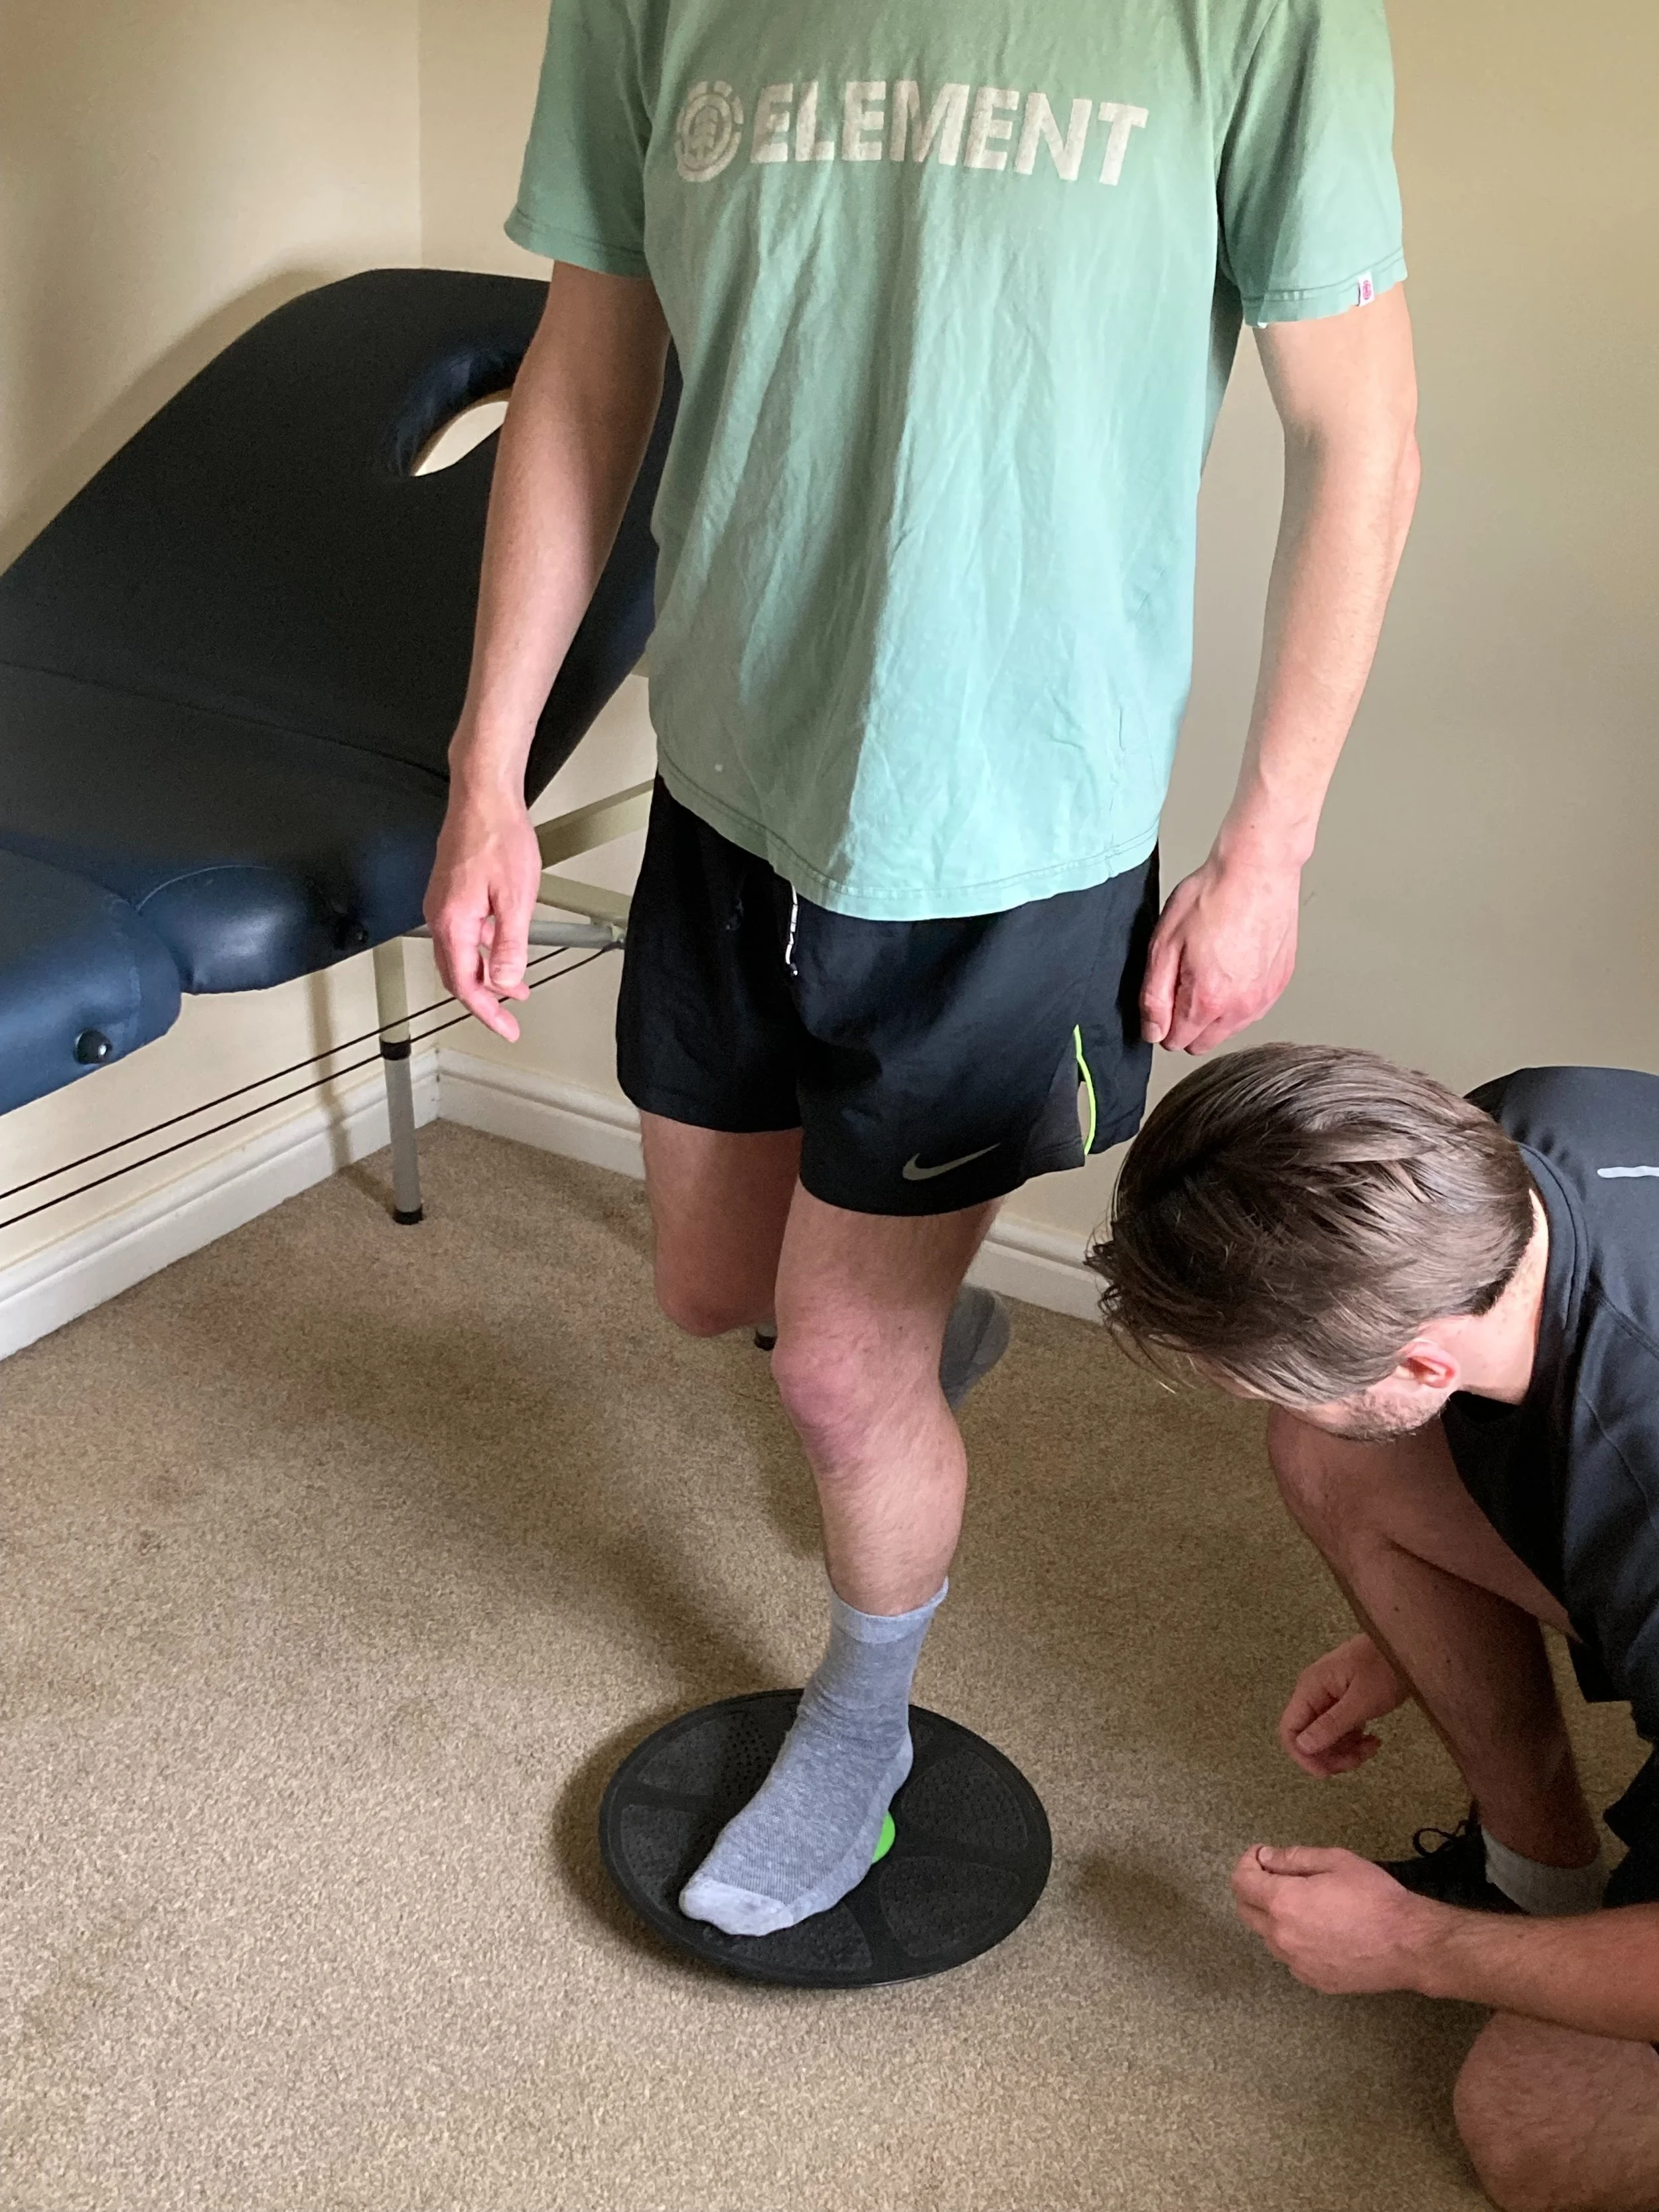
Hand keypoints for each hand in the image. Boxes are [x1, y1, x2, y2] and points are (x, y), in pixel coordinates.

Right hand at [422, 782, 543, 1041]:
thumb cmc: (497, 836)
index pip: (466, 985)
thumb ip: (510, 944)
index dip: (487, 1013)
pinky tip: (501, 950)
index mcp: (453, 923)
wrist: (483, 796)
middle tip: (507, 1019)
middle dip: (483, 1001)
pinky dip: (482, 952)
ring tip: (513, 989)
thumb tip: (507, 981)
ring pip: (459, 956)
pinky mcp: (449, 893)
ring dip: (485, 976)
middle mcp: (440, 916)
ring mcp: (442, 904)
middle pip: (457, 976)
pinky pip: (461, 936)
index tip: (506, 1029)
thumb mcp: (515, 897)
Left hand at [1138, 847, 1300, 1053]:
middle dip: (1187, 1021)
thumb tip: (1153, 1032)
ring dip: (1214, 1009)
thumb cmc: (1212, 896)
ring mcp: (1265, 996)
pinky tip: (1233, 962)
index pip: (1176, 1041)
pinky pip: (1252, 1008)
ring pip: (1229, 1028)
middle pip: (1203, 1042)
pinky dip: (1239, 994)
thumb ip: (1154, 997)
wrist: (1258, 869)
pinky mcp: (1280, 982)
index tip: (1164, 992)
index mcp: (1208, 1000)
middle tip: (1184, 977)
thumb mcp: (1164, 945)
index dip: (1162, 1021)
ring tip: (1210, 965)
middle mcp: (1242, 1007)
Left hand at [1231, 1844, 1444, 1994]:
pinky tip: (1316, 1928)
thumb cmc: (1375, 1897)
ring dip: (1271, 1915)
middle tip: (1274, 1873)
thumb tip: (1266, 1858)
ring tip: (1301, 1901)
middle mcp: (1281, 1937)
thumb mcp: (1336, 1862)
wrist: (1408, 1945)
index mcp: (1283, 1903)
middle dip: (1252, 1887)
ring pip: (1266, 1935)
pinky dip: (1291, 1939)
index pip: (1241, 1882)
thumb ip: (1294, 1858)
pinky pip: (1288, 1956)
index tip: (1261, 1854)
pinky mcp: (1312, 1980)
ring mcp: (1296, 1963)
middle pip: (1245, 1910)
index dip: (1247, 1862)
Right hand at [1278, 1634, 1408, 1776]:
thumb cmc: (1385, 1669)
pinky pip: (1340, 1728)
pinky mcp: (1343, 1699)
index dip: (1303, 1756)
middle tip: (1360, 1760)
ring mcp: (1328, 1695)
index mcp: (1310, 1688)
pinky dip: (1354, 1740)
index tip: (1328, 1773)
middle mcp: (1314, 1692)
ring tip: (1373, 1747)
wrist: (1409, 1647)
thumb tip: (1302, 1746)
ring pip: (1326, 1736)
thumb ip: (1331, 1724)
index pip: (1290, 1729)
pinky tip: (1374, 1740)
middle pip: (1308, 1736)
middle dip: (1331, 1755)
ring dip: (1346, 1750)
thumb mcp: (1361, 1701)